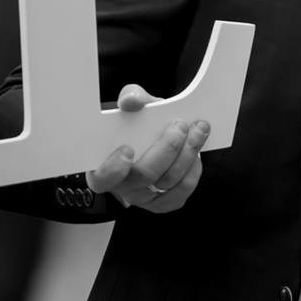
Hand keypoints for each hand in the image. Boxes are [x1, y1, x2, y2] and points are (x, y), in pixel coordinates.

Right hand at [84, 85, 210, 213]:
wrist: (155, 138)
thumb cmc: (137, 126)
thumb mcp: (133, 108)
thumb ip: (131, 99)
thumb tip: (131, 101)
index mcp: (103, 167)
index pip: (103, 178)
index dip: (114, 168)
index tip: (128, 149)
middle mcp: (123, 187)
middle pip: (144, 175)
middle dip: (167, 148)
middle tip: (180, 125)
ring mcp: (145, 198)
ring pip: (168, 181)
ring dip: (188, 153)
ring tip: (198, 129)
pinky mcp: (166, 202)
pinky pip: (183, 189)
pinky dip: (193, 168)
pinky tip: (195, 150)